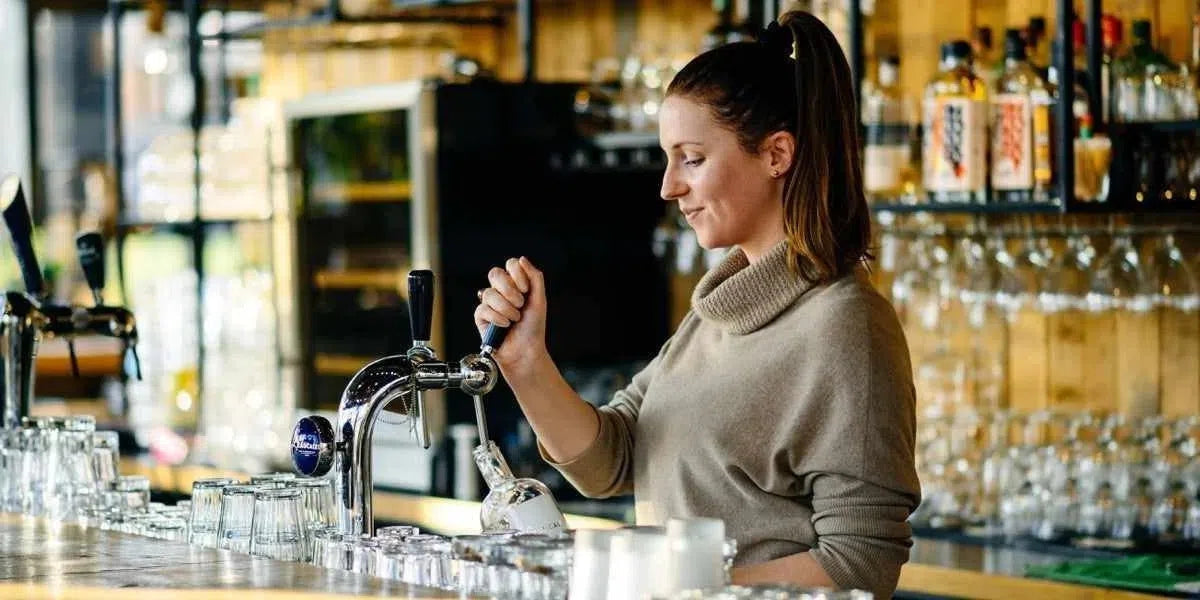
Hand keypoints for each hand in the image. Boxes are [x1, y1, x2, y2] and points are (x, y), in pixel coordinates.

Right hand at [474, 257, 547, 377]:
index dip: (517, 275)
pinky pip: (483, 309)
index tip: (526, 290)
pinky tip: (504, 326)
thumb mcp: (540, 300)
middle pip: (495, 274)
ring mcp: (489, 303)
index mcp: (516, 284)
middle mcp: (501, 291)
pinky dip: (498, 318)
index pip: (511, 264)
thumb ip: (534, 277)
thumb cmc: (534, 328)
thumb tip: (522, 259)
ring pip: (489, 293)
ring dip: (507, 309)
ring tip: (514, 319)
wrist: (526, 350)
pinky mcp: (481, 317)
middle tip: (520, 304)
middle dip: (510, 290)